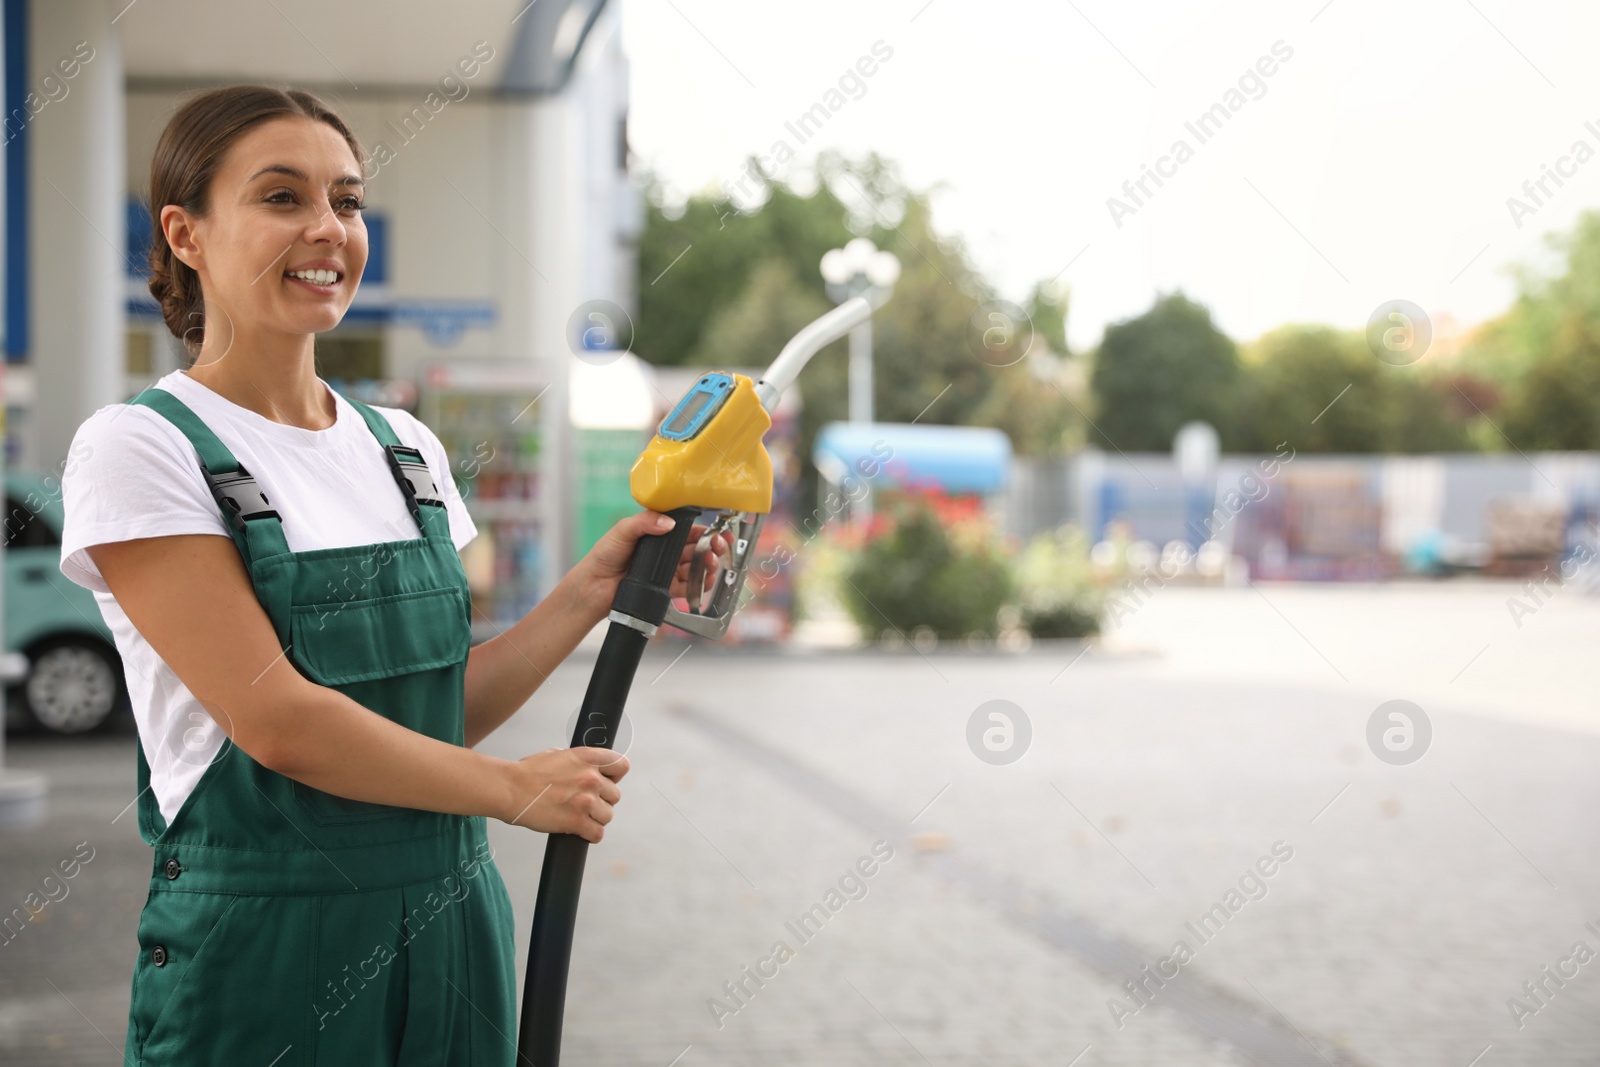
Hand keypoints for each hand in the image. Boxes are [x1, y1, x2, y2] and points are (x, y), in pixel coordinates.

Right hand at [504, 747, 629, 841]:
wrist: (509, 789)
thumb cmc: (527, 772)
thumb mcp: (556, 754)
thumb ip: (577, 761)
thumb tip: (586, 769)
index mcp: (587, 757)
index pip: (621, 766)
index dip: (615, 776)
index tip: (607, 782)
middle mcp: (590, 778)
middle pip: (615, 796)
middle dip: (602, 800)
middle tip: (586, 803)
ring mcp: (585, 800)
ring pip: (608, 816)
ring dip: (596, 818)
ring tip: (581, 817)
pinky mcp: (576, 822)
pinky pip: (597, 833)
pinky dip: (591, 835)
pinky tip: (580, 831)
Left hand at [569, 512, 731, 622]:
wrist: (594, 586)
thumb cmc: (604, 555)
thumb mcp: (623, 531)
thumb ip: (645, 522)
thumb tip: (669, 523)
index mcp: (658, 534)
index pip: (687, 530)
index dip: (705, 530)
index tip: (718, 530)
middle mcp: (666, 552)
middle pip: (696, 548)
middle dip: (712, 546)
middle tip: (719, 546)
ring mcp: (667, 571)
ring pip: (696, 566)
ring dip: (708, 564)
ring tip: (712, 562)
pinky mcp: (666, 589)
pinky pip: (688, 586)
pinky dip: (701, 584)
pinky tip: (707, 579)